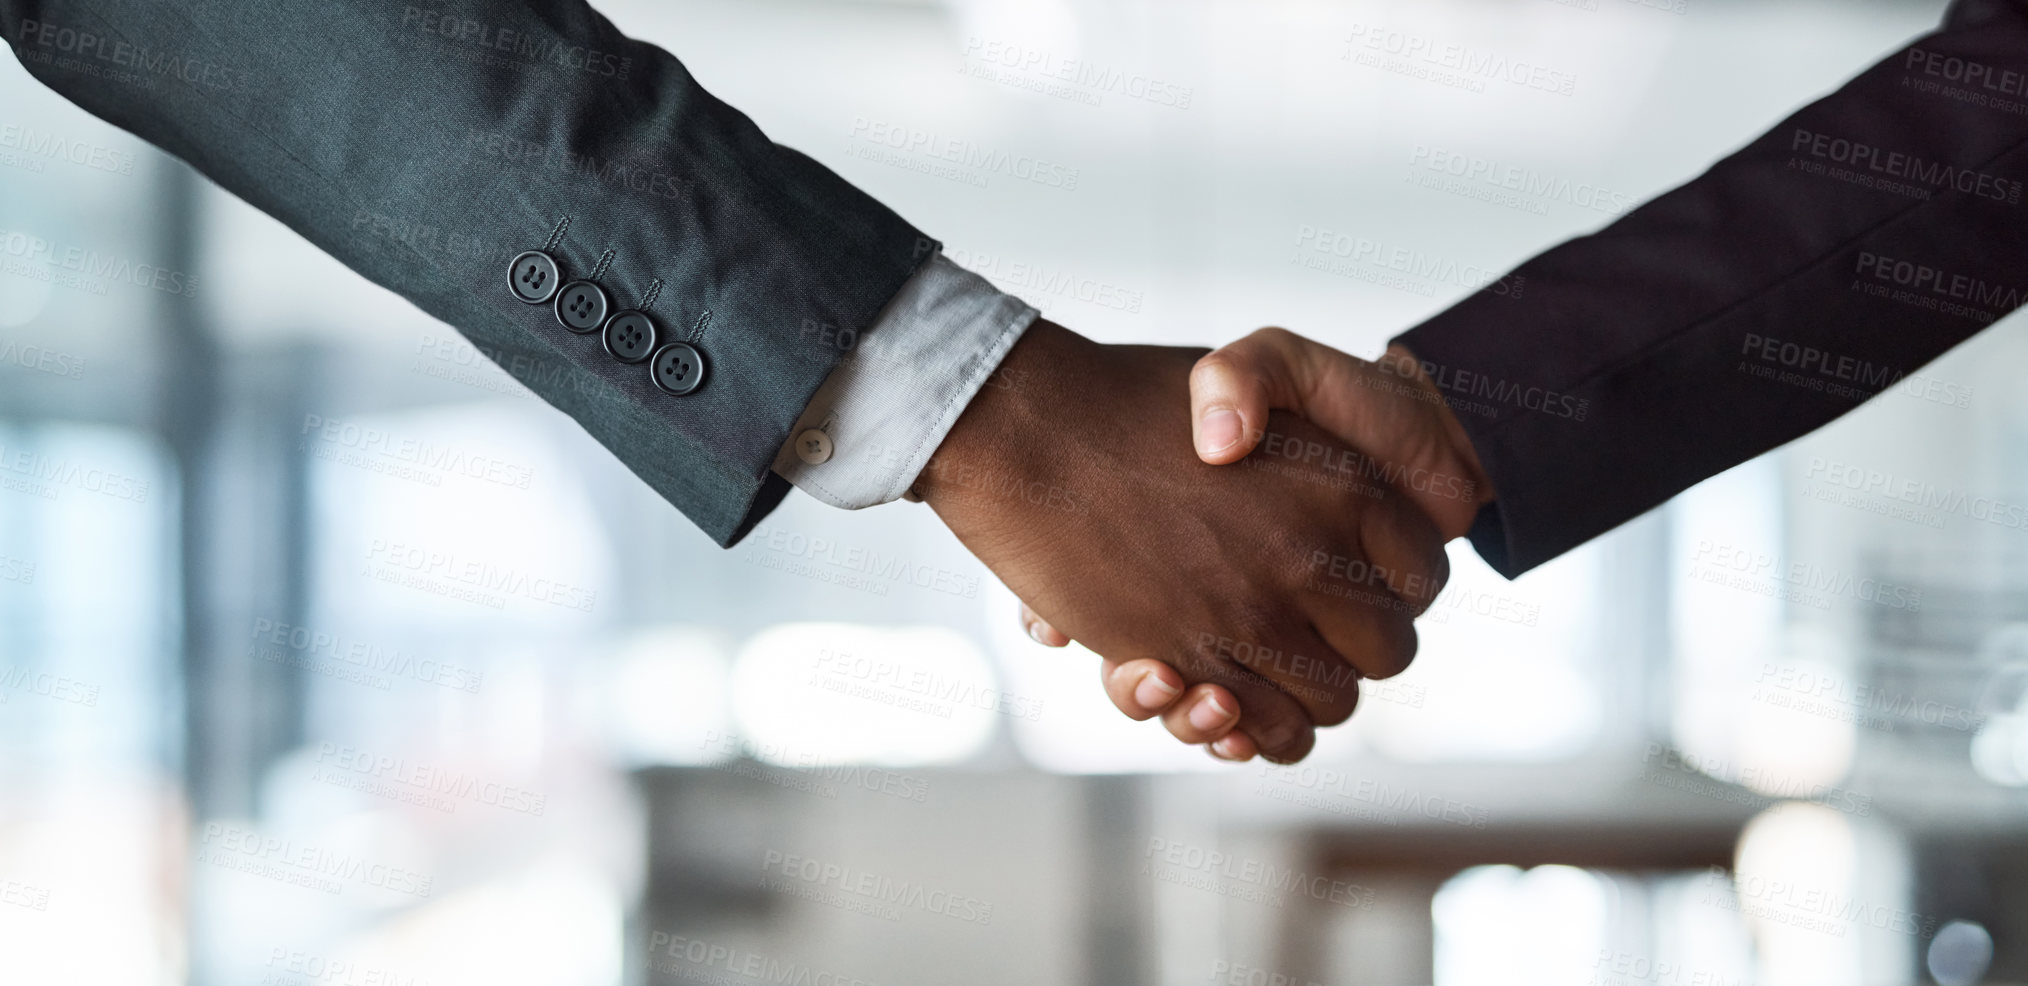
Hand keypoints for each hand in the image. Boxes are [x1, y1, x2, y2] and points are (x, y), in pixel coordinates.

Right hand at [920, 320, 1454, 763]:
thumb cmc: (1126, 398)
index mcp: (1346, 484)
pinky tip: (1213, 696)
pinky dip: (1247, 729)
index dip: (1394, 588)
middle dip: (1352, 651)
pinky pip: (1259, 730)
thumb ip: (1309, 440)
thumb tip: (1335, 496)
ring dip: (1298, 700)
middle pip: (1389, 650)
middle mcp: (1315, 557)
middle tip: (1303, 630)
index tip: (1354, 584)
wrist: (1026, 428)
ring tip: (1251, 670)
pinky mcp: (1188, 660)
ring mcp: (1253, 615)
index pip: (1423, 574)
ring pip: (1330, 704)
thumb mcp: (1248, 383)